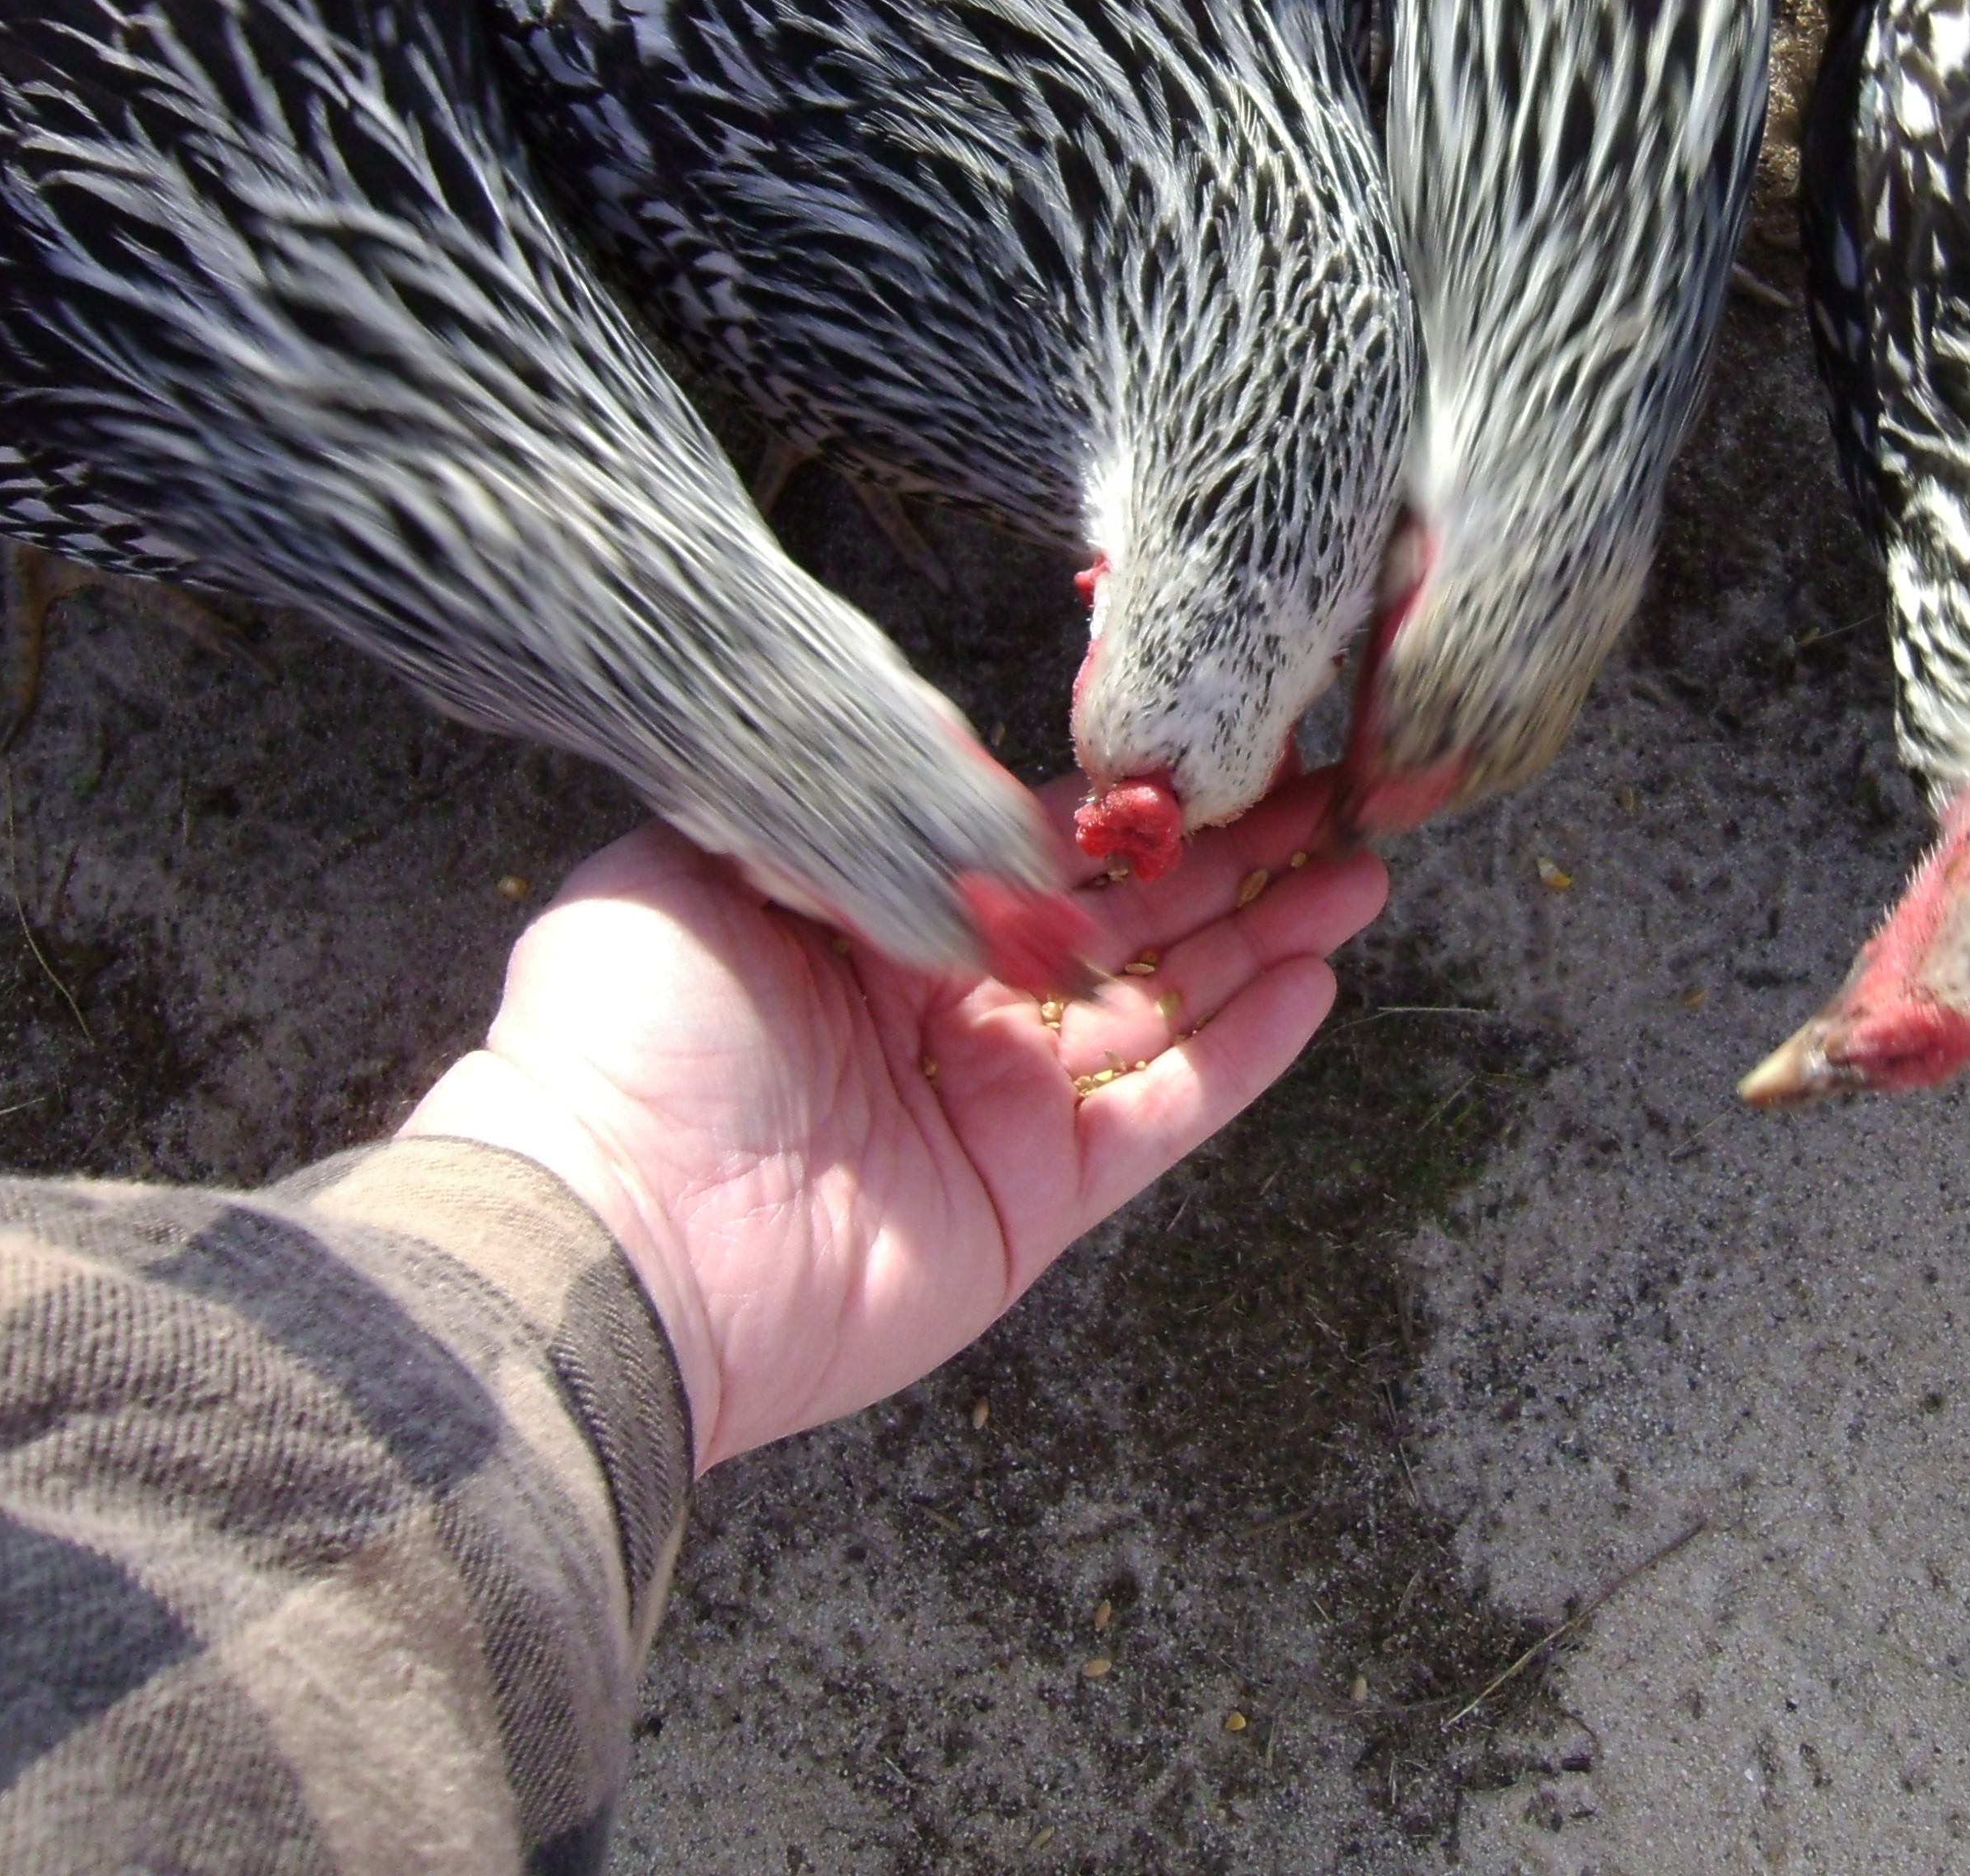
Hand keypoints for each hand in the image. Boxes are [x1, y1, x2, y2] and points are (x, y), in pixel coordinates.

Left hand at [404, 768, 1387, 1468]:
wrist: (607, 1229)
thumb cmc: (622, 1040)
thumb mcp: (694, 860)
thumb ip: (831, 809)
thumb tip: (941, 773)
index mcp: (874, 926)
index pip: (1037, 848)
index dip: (1134, 802)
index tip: (1223, 741)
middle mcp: (949, 1009)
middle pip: (1127, 921)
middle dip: (1234, 860)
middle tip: (1335, 797)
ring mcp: (999, 1107)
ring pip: (1168, 1008)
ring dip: (1268, 941)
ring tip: (1362, 873)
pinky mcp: (1035, 1198)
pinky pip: (1165, 1114)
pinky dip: (1245, 1052)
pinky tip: (1317, 981)